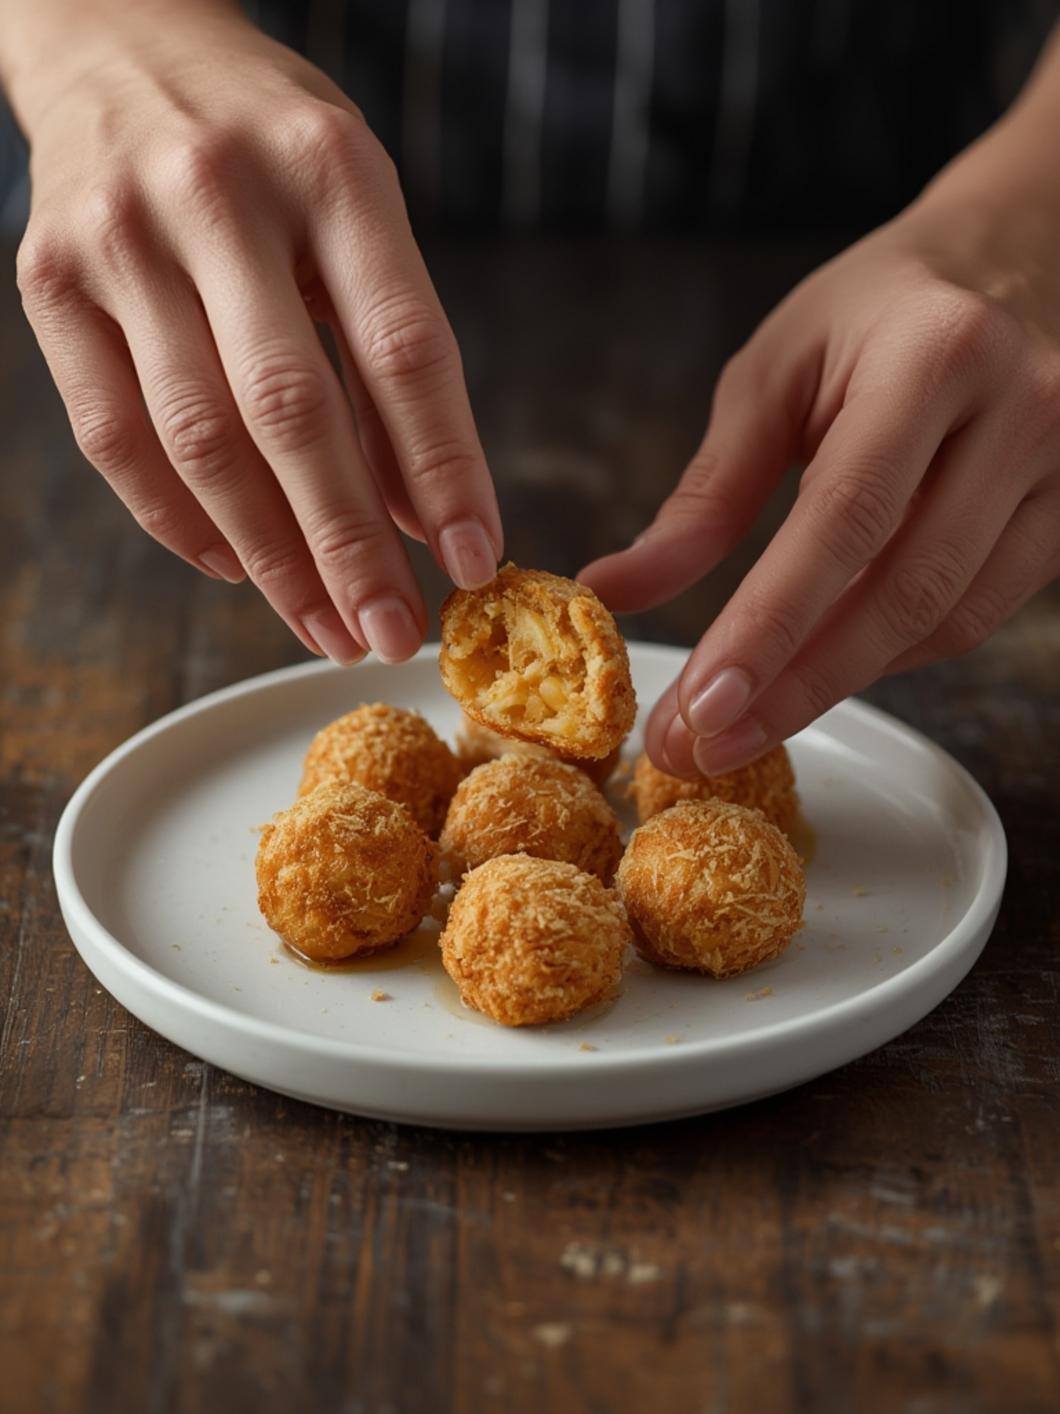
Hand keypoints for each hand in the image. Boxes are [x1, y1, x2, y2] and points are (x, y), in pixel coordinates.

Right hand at [11, 4, 500, 662]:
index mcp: (329, 168)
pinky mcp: (49, 281)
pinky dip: (180, 522)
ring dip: (272, 559)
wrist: (118, 36)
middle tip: (391, 636)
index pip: (403, 349)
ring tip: (326, 627)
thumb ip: (391, 353)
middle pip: (293, 413)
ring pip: (201, 442)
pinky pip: (115, 438)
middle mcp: (218, 196)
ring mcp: (120, 239)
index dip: (443, 471)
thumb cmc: (271, 143)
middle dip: (349, 547)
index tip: (472, 563)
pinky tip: (238, 570)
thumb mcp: (359, 210)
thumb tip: (421, 515)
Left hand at [581, 165, 1059, 776]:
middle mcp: (1019, 413)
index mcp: (932, 358)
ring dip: (841, 682)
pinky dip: (895, 653)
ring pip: (949, 619)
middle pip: (904, 591)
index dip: (770, 629)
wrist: (1021, 258)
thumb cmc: (879, 312)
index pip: (843, 522)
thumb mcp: (776, 369)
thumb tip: (617, 592)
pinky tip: (828, 667)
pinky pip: (981, 613)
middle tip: (707, 748)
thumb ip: (707, 492)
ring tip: (749, 722)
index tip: (701, 708)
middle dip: (797, 688)